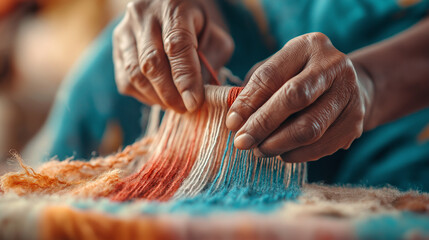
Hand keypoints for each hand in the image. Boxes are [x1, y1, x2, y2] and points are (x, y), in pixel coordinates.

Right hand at [113, 0, 233, 111]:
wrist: (172, 8)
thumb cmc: (200, 26)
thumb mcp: (215, 37)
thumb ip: (209, 64)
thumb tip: (197, 97)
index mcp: (174, 6)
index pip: (177, 46)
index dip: (185, 78)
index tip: (194, 102)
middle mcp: (144, 14)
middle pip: (152, 63)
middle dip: (170, 94)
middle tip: (185, 109)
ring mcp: (125, 29)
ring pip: (135, 74)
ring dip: (156, 97)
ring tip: (174, 105)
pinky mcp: (117, 46)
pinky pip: (125, 79)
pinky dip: (144, 96)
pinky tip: (159, 97)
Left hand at [226, 32, 373, 161]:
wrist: (346, 87)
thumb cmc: (299, 79)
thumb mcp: (278, 72)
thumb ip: (256, 90)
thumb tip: (236, 120)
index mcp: (309, 46)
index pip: (272, 75)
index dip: (248, 102)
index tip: (232, 124)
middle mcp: (334, 65)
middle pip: (294, 98)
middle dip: (263, 124)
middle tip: (242, 143)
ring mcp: (349, 93)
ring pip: (310, 128)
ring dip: (278, 144)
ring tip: (259, 150)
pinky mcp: (356, 121)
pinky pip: (321, 146)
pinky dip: (296, 154)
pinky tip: (282, 152)